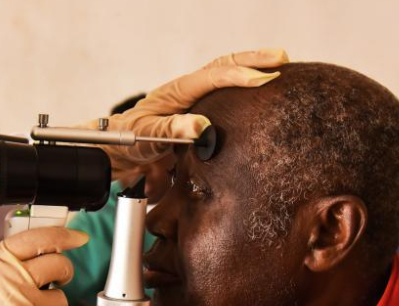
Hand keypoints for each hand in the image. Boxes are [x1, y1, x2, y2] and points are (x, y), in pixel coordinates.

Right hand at [0, 227, 87, 305]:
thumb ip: (1, 265)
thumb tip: (25, 261)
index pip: (40, 238)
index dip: (64, 236)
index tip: (77, 238)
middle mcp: (15, 279)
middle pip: (60, 265)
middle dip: (64, 272)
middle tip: (59, 278)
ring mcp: (26, 305)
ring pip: (61, 299)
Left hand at [84, 48, 288, 177]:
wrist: (115, 153)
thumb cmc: (126, 141)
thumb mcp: (146, 138)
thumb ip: (172, 132)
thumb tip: (201, 127)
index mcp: (175, 92)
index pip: (212, 77)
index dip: (240, 76)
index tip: (266, 78)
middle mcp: (186, 93)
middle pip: (223, 66)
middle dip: (253, 60)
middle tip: (282, 59)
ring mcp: (191, 103)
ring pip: (225, 77)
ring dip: (251, 69)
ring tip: (280, 67)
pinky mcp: (195, 117)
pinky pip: (223, 98)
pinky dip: (243, 90)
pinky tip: (261, 96)